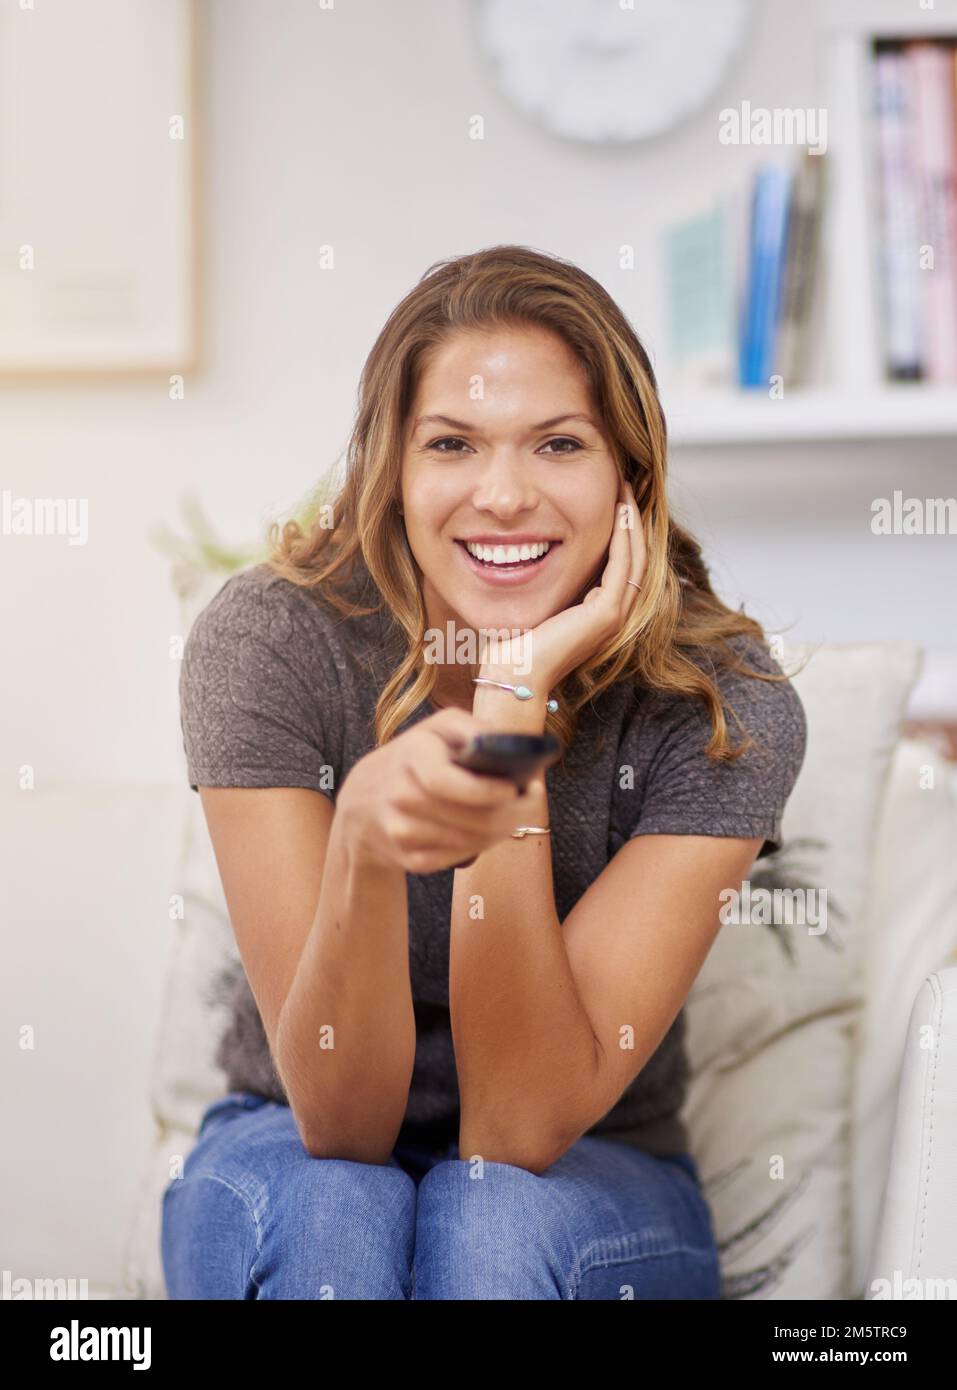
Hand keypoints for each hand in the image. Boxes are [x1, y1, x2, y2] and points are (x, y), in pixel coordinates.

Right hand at [336, 707, 542, 875]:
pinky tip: (485, 830)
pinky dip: (480, 845)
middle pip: (473, 819)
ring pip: (472, 840)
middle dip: (513, 813)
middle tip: (531, 801)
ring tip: (513, 813)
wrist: (363, 802)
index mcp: (411, 756)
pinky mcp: (409, 859)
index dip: (487, 790)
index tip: (516, 788)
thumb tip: (516, 747)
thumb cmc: (414, 758)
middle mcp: (401, 796)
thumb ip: (476, 730)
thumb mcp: (439, 728)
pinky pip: (459, 857)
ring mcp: (402, 832)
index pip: (447, 781)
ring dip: (501, 830)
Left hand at [481, 477, 646, 690]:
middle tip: (624, 487)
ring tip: (625, 492)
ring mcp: (615, 616)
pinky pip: (623, 567)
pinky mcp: (607, 614)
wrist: (514, 673)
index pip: (622, 564)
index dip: (622, 531)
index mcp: (600, 612)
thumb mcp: (538, 601)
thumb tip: (539, 554)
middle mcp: (614, 614)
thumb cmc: (516, 642)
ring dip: (632, 523)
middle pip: (637, 558)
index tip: (613, 499)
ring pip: (637, 559)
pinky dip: (624, 538)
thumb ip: (550, 582)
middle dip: (632, 521)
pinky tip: (619, 513)